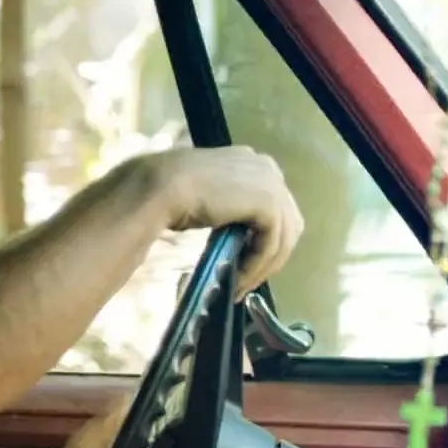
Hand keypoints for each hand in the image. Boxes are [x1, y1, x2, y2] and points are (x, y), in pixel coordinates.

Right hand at [130, 146, 303, 297]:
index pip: (272, 205)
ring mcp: (273, 184)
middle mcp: (268, 168)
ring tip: (240, 286)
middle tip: (246, 278)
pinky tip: (237, 279)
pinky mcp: (270, 204)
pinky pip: (272, 245)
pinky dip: (256, 266)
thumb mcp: (206, 195)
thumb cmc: (168, 189)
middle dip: (270, 254)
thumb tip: (236, 234)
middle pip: (286, 222)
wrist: (161, 186)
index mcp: (251, 161)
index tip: (243, 261)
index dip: (263, 236)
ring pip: (282, 238)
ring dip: (262, 267)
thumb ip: (227, 206)